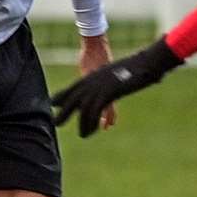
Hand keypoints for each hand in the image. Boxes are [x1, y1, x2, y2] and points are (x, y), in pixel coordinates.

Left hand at [51, 38, 183, 138]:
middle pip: (72, 99)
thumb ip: (104, 79)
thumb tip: (104, 87)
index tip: (52, 104)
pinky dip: (95, 122)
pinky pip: (97, 110)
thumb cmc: (133, 65)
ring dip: (83, 123)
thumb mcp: (112, 72)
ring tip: (83, 135)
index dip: (61, 97)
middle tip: (55, 123)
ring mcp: (100, 87)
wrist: (144, 62)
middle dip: (64, 112)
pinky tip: (97, 129)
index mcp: (92, 76)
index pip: (71, 88)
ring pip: (84, 108)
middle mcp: (92, 81)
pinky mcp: (109, 92)